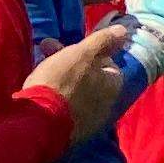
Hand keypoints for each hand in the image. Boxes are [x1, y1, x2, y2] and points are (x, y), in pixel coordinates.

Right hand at [27, 23, 132, 144]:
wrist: (40, 120)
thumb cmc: (63, 81)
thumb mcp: (83, 54)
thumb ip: (103, 41)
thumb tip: (124, 31)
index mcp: (113, 86)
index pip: (108, 63)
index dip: (89, 53)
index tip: (70, 47)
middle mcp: (107, 105)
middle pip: (90, 77)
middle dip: (70, 61)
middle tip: (46, 49)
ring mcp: (89, 120)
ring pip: (76, 91)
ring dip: (60, 76)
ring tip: (39, 68)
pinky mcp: (71, 131)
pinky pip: (65, 107)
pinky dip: (55, 96)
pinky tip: (40, 90)